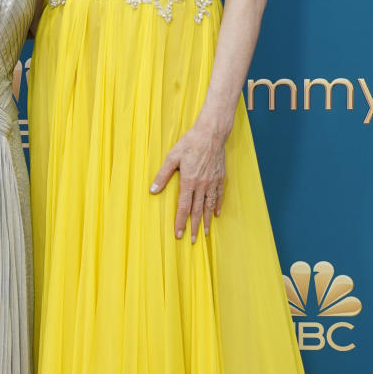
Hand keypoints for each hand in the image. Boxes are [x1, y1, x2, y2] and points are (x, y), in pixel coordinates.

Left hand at [150, 120, 227, 242]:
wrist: (211, 133)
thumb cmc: (190, 143)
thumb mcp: (172, 157)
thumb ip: (163, 175)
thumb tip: (152, 189)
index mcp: (189, 181)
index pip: (183, 207)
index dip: (180, 222)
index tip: (178, 234)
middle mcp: (202, 185)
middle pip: (197, 210)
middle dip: (194, 227)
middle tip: (192, 240)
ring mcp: (212, 182)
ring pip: (209, 206)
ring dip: (206, 221)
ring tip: (206, 233)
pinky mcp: (220, 177)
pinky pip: (219, 195)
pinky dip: (217, 206)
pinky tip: (216, 214)